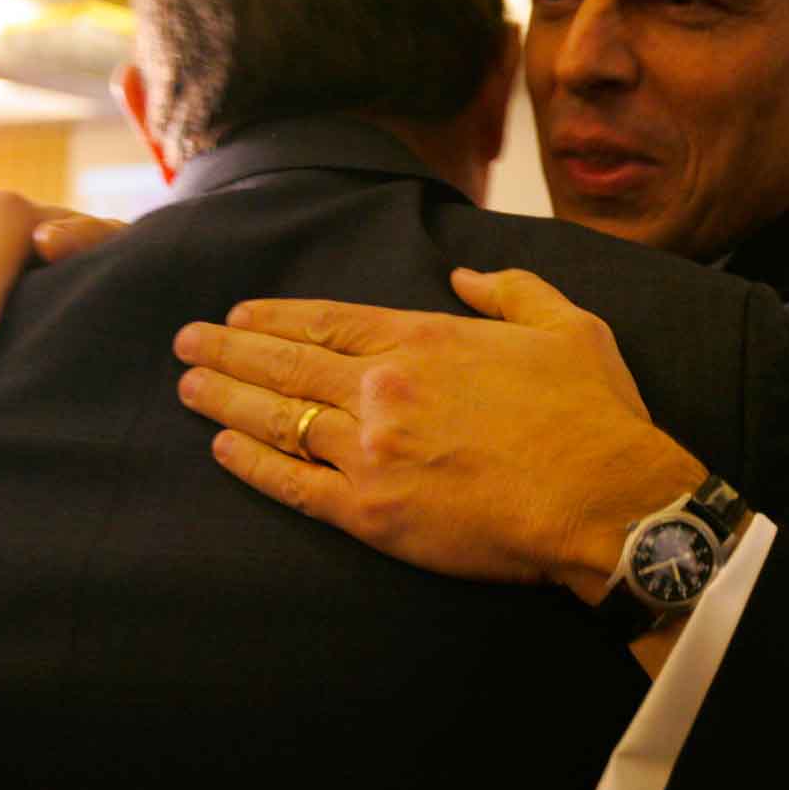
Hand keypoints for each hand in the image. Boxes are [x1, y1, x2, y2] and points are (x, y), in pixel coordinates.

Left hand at [176, 268, 707, 601]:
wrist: (604, 498)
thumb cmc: (591, 413)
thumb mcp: (566, 324)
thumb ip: (509, 289)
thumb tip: (463, 275)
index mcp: (422, 340)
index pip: (326, 321)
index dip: (273, 318)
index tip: (237, 316)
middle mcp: (382, 389)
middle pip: (284, 366)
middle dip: (226, 352)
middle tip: (184, 343)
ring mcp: (370, 453)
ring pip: (277, 421)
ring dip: (224, 401)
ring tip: (187, 388)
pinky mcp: (371, 514)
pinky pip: (293, 486)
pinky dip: (252, 466)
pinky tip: (223, 450)